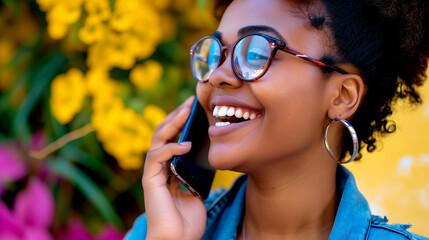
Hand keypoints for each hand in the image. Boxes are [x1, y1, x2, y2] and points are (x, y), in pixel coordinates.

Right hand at [142, 96, 206, 239]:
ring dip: (172, 123)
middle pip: (164, 133)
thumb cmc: (188, 220)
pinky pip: (156, 157)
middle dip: (177, 115)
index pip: (174, 137)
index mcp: (171, 167)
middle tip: (191, 101)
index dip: (183, 121)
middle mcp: (160, 167)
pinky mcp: (150, 180)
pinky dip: (170, 149)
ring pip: (158, 139)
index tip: (197, 107)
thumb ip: (197, 170)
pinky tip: (186, 145)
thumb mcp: (198, 188)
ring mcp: (154, 173)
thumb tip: (205, 151)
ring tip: (187, 111)